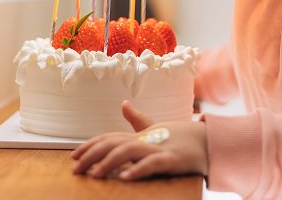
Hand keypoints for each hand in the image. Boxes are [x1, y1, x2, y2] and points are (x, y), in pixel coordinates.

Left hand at [71, 100, 207, 179]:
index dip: (90, 146)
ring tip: (96, 175)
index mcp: (140, 134)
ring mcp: (159, 147)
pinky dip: (139, 169)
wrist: (208, 140)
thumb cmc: (180, 137)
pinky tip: (126, 177)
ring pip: (129, 151)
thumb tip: (123, 104)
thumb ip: (138, 120)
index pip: (109, 137)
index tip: (73, 156)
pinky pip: (153, 163)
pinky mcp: (173, 159)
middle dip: (92, 156)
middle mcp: (146, 139)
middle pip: (113, 143)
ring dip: (110, 162)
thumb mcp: (156, 129)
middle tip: (75, 170)